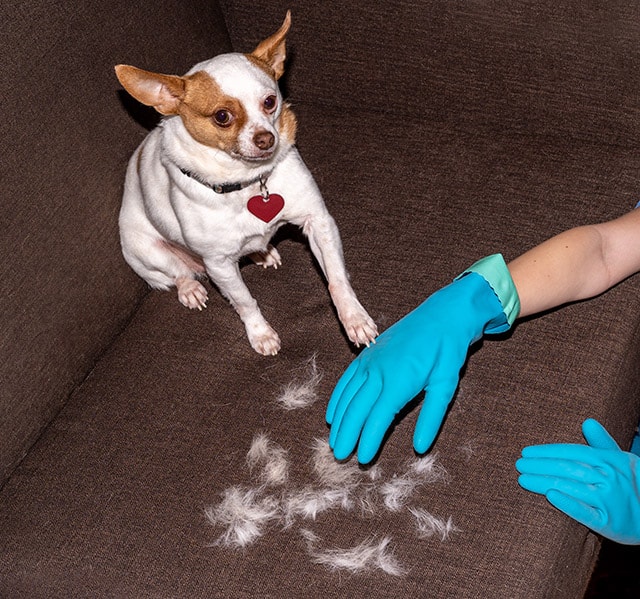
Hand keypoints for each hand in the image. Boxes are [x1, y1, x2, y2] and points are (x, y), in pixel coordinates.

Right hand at [327, 268, 511, 463]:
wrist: (441, 315)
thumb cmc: (446, 352)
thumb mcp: (446, 385)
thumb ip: (432, 418)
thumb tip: (419, 448)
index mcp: (399, 381)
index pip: (378, 418)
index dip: (368, 440)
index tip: (362, 460)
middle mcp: (378, 371)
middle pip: (357, 409)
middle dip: (347, 435)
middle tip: (340, 456)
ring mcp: (370, 361)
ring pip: (348, 395)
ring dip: (339, 420)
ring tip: (334, 441)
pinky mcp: (367, 354)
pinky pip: (346, 379)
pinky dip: (337, 398)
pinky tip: (332, 414)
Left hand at [516, 419, 639, 544]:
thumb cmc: (633, 484)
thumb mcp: (622, 460)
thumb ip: (602, 442)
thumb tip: (587, 421)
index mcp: (609, 461)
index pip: (572, 452)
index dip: (548, 451)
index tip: (526, 452)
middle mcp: (609, 478)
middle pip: (567, 468)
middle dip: (540, 466)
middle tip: (518, 465)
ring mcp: (608, 501)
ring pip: (570, 487)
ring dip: (544, 482)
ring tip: (523, 479)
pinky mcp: (608, 523)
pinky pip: (585, 512)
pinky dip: (568, 503)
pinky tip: (551, 496)